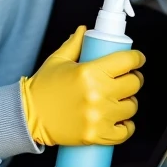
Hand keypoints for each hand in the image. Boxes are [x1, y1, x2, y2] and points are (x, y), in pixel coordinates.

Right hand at [20, 26, 144, 146]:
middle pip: (133, 83)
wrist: (28, 116)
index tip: (137, 59)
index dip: (136, 58)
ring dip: (129, 102)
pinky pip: (125, 131)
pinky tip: (121, 120)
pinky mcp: (97, 135)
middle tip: (127, 79)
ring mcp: (98, 116)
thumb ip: (75, 43)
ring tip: (120, 99)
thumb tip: (85, 31)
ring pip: (131, 107)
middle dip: (134, 79)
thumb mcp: (58, 60)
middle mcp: (97, 94)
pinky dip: (126, 126)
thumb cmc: (43, 89)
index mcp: (89, 72)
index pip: (126, 60)